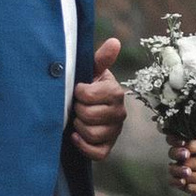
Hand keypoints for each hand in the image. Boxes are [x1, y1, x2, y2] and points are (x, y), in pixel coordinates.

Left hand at [67, 36, 124, 161]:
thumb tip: (115, 42)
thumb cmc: (86, 85)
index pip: (88, 95)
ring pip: (92, 134)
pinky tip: (76, 137)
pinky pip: (97, 153)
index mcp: (115, 91)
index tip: (78, 90)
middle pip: (90, 116)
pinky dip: (83, 146)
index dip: (78, 93)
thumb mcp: (91, 71)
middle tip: (76, 107)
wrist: (84, 108)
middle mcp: (120, 112)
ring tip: (77, 120)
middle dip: (77, 111)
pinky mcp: (108, 147)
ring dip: (78, 128)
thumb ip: (101, 59)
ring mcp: (115, 131)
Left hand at [173, 138, 195, 195]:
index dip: (181, 148)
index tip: (178, 151)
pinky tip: (184, 185)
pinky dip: (185, 187)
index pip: (193, 145)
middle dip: (178, 164)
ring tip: (177, 175)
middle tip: (175, 165)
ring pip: (187, 176)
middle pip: (187, 161)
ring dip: (179, 176)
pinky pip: (191, 189)